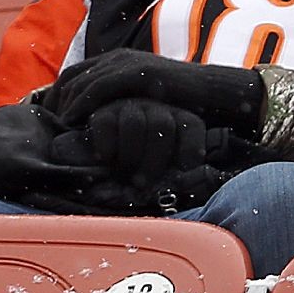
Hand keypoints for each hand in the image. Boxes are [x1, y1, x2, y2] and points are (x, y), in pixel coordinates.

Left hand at [51, 48, 265, 132]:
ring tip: (58, 129)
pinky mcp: (137, 73)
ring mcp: (128, 63)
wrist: (212, 93)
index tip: (51, 121)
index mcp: (117, 61)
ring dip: (65, 105)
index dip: (57, 97)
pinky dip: (82, 104)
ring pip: (81, 81)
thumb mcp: (143, 100)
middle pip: (71, 77)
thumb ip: (122, 103)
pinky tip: (74, 121)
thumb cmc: (179, 102)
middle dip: (55, 101)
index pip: (74, 75)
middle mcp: (118, 58)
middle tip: (48, 128)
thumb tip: (101, 123)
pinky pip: (99, 87)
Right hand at [82, 97, 212, 183]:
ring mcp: (128, 108)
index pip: (190, 125)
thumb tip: (191, 181)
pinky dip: (106, 146)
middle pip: (162, 125)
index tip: (184, 171)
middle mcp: (155, 110)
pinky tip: (105, 161)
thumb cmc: (140, 171)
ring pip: (133, 123)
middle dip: (154, 159)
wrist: (104, 162)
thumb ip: (179, 176)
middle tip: (143, 184)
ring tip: (124, 174)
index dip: (190, 148)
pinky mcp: (102, 113)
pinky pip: (105, 124)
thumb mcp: (163, 173)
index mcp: (177, 121)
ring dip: (129, 155)